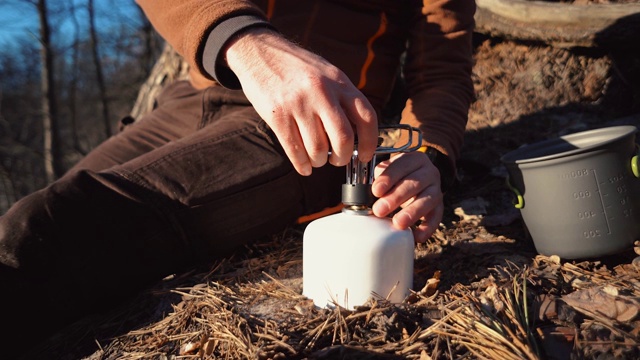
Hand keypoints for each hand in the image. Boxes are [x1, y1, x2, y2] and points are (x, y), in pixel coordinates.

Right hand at [224, 28, 377, 175]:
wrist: (259, 51)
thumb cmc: (296, 67)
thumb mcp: (327, 73)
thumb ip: (342, 98)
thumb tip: (357, 134)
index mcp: (339, 82)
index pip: (366, 117)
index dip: (369, 142)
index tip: (365, 156)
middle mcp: (321, 92)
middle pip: (343, 138)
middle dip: (342, 158)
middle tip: (337, 160)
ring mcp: (298, 104)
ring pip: (318, 149)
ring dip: (319, 161)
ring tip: (317, 159)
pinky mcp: (277, 115)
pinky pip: (294, 149)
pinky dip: (302, 164)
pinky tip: (304, 166)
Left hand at [371, 151, 442, 242]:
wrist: (417, 179)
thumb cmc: (397, 176)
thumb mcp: (388, 171)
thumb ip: (378, 179)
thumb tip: (362, 195)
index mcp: (414, 159)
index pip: (402, 166)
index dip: (389, 178)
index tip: (375, 191)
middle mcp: (429, 172)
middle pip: (414, 183)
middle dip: (396, 197)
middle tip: (379, 210)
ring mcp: (436, 189)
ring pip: (428, 199)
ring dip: (412, 212)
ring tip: (397, 223)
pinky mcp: (439, 206)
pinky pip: (437, 217)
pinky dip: (428, 228)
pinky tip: (416, 237)